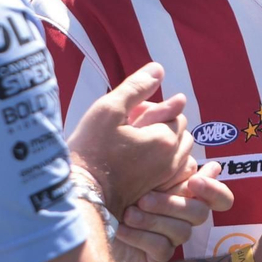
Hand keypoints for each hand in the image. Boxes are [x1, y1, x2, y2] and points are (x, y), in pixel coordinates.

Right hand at [69, 63, 193, 214]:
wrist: (81, 193)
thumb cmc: (91, 150)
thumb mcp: (109, 109)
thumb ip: (136, 86)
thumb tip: (158, 69)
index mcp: (165, 138)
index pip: (176, 111)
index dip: (153, 107)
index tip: (130, 115)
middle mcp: (173, 160)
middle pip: (180, 130)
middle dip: (162, 123)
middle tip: (131, 127)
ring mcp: (166, 178)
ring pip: (180, 151)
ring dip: (164, 142)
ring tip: (134, 143)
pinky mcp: (158, 191)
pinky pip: (175, 170)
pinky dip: (163, 160)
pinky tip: (139, 159)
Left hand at [112, 161, 234, 261]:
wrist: (83, 205)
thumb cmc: (111, 181)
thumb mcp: (143, 165)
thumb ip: (174, 162)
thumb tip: (214, 166)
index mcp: (185, 191)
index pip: (220, 198)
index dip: (215, 190)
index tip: (194, 180)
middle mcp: (182, 215)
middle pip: (201, 213)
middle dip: (172, 204)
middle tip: (144, 199)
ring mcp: (170, 237)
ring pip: (182, 232)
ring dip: (153, 220)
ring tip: (128, 213)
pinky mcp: (155, 256)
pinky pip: (162, 248)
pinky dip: (141, 237)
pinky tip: (122, 228)